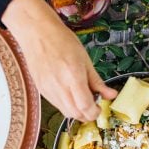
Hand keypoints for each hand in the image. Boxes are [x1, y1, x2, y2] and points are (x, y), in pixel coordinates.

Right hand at [1, 0, 116, 121]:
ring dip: (76, 111)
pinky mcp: (41, 90)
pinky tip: (70, 94)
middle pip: (75, 114)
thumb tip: (110, 94)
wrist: (37, 34)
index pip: (85, 106)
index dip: (95, 112)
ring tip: (82, 99)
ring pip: (65, 112)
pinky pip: (56, 105)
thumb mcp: (85, 59)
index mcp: (73, 76)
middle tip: (93, 105)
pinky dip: (66, 105)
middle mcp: (59, 86)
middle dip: (87, 114)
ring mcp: (48, 90)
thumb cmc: (61, 40)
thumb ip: (97, 81)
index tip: (100, 107)